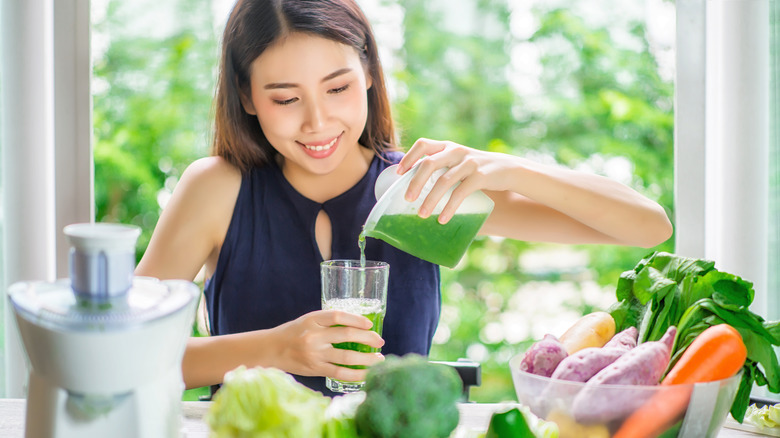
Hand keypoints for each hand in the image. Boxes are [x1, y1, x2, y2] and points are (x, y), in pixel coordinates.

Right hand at [270, 310, 384, 381]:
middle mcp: (313, 336)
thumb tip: (358, 326)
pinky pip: (339, 373)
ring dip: (366, 359)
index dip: (356, 319)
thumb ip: (328, 322)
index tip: (369, 323)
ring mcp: (314, 354)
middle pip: (346, 335)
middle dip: (368, 338)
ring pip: (346, 357)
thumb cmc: (293, 333)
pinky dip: (356, 374)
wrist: (271, 349)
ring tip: (379, 359)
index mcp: (312, 319)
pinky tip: (367, 373)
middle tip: (380, 341)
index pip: (338, 316)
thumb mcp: (308, 320)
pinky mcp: (315, 369)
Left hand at [397, 138, 512, 222]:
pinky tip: (443, 219)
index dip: (409, 157)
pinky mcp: (481, 176)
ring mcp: (469, 163)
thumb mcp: (458, 160)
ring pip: (443, 181)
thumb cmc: (476, 169)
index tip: (399, 173)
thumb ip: (441, 166)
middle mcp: (456, 151)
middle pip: (429, 164)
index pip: (423, 144)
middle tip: (407, 199)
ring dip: (430, 200)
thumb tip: (415, 187)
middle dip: (415, 182)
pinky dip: (449, 207)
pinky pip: (460, 193)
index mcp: (447, 146)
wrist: (508, 169)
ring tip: (422, 215)